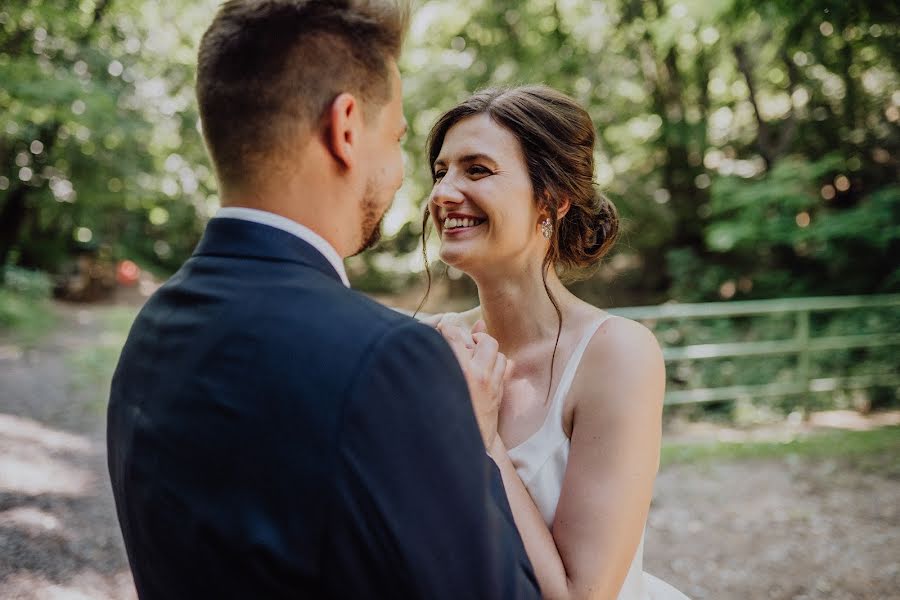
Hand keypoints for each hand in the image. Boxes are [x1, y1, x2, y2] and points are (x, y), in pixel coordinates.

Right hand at [438, 321, 508, 448]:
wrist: (460, 447)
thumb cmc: (438, 416)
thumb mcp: (433, 382)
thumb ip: (440, 357)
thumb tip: (439, 335)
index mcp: (458, 371)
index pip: (454, 335)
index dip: (447, 330)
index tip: (443, 331)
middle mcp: (478, 376)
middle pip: (486, 342)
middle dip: (476, 339)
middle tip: (466, 344)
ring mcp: (491, 386)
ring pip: (500, 355)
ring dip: (489, 353)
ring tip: (475, 358)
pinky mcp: (498, 396)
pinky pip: (504, 370)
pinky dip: (497, 366)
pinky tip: (485, 371)